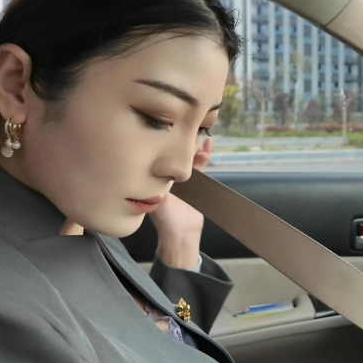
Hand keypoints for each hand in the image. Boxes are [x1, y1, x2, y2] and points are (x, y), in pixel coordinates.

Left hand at [149, 137, 213, 268]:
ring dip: (194, 144)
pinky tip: (208, 143)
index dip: (165, 140)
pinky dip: (204, 153)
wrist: (182, 234)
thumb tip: (157, 161)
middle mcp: (166, 171)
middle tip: (188, 128)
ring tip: (199, 133)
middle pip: (174, 150)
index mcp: (154, 174)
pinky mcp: (197, 179)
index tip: (172, 129)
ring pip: (188, 154)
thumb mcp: (157, 197)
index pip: (160, 152)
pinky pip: (201, 163)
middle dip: (181, 139)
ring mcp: (181, 174)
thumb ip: (158, 181)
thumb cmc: (165, 219)